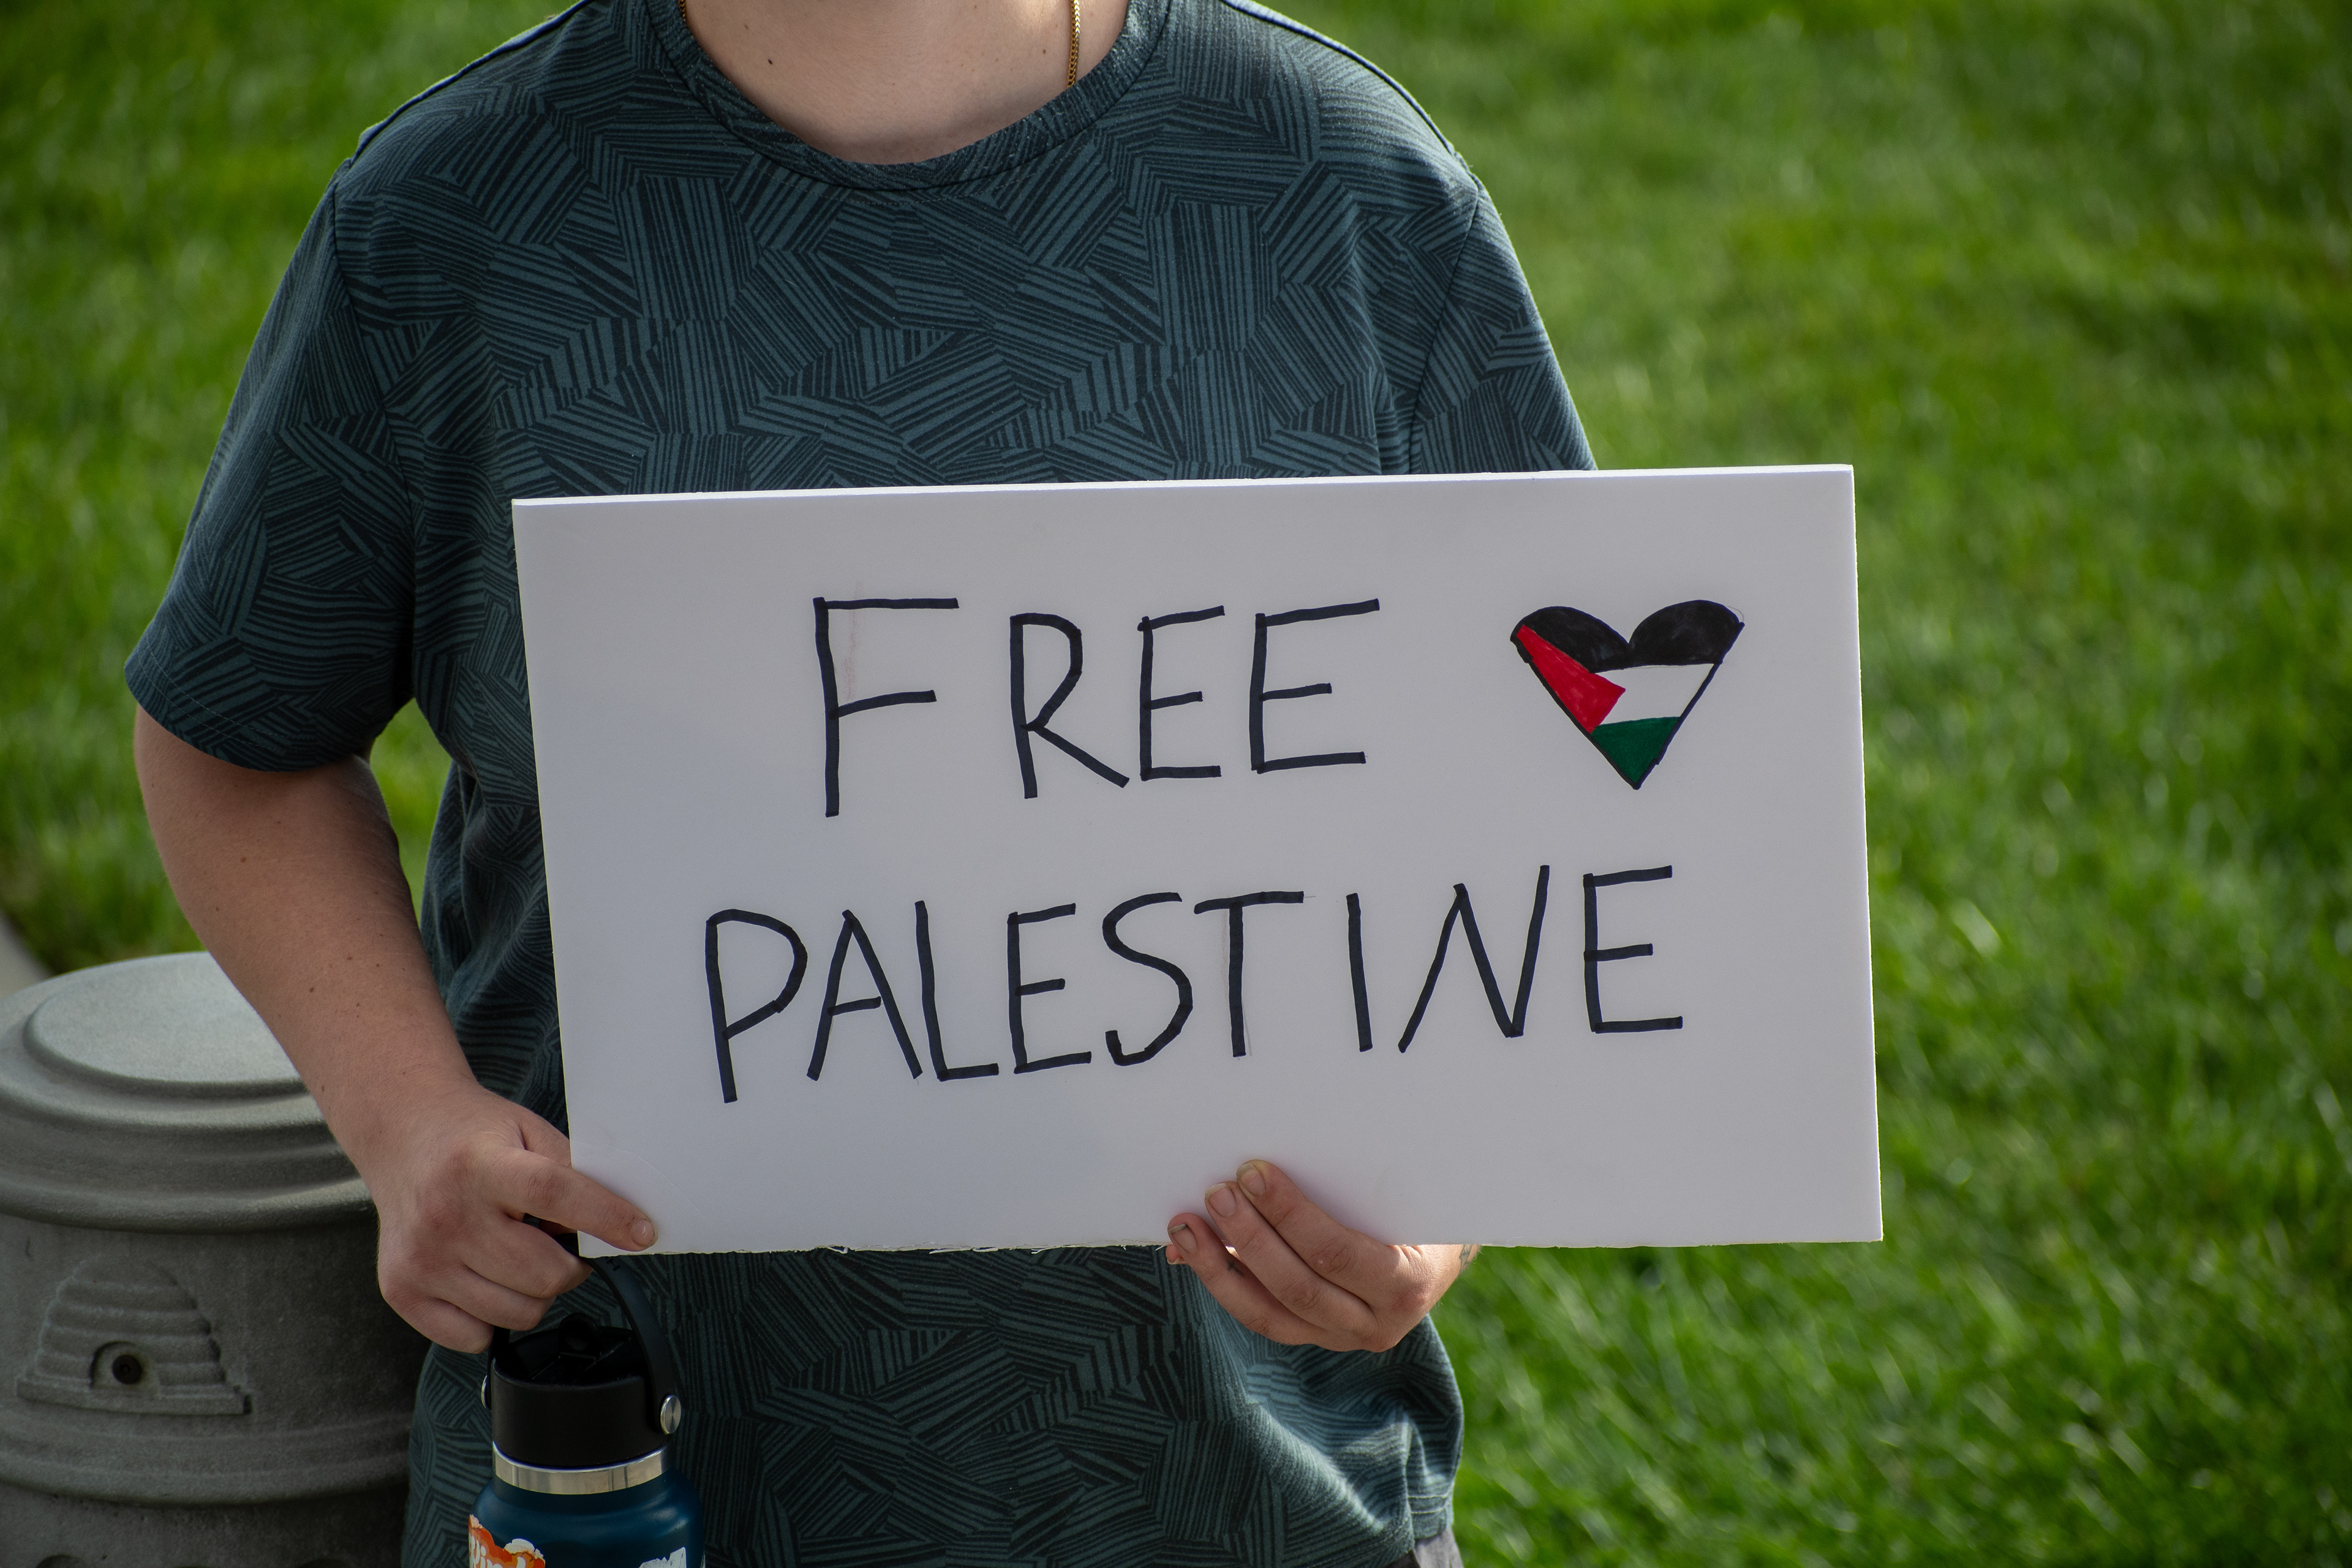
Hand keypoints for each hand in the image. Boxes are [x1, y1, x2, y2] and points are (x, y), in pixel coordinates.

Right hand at [352, 1077, 656, 1351]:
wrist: (404, 1133)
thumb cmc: (471, 1137)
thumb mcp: (529, 1132)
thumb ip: (573, 1172)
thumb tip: (621, 1219)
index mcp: (480, 1165)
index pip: (556, 1194)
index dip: (607, 1217)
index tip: (642, 1233)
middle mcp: (446, 1214)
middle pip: (543, 1273)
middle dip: (571, 1266)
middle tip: (559, 1244)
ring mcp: (421, 1259)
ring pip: (518, 1313)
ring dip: (536, 1292)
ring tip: (519, 1255)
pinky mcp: (401, 1291)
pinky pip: (475, 1337)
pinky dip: (493, 1316)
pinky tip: (486, 1277)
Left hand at [1164, 1160, 1474, 1351]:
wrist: (1439, 1256)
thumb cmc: (1420, 1209)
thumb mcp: (1403, 1194)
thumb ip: (1354, 1182)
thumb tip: (1264, 1165)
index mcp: (1407, 1284)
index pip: (1338, 1253)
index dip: (1290, 1214)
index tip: (1253, 1171)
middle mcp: (1375, 1324)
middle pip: (1297, 1287)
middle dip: (1248, 1237)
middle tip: (1216, 1191)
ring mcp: (1341, 1338)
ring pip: (1268, 1314)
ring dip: (1218, 1267)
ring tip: (1185, 1225)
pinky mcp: (1313, 1337)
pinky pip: (1260, 1315)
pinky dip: (1222, 1282)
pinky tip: (1192, 1252)